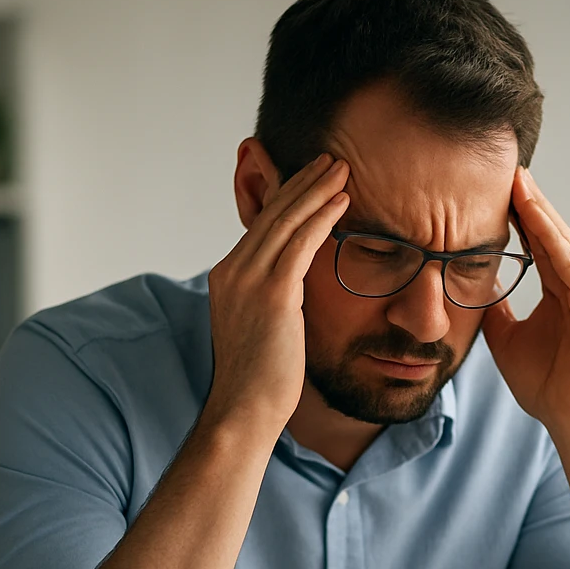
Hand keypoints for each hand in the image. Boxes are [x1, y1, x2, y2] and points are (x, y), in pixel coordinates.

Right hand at [202, 154, 348, 434]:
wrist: (244, 410)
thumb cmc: (259, 381)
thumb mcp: (261, 328)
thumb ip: (272, 300)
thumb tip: (294, 290)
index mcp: (227, 276)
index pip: (261, 224)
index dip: (288, 196)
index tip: (312, 177)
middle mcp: (232, 270)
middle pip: (272, 213)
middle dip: (303, 182)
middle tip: (331, 158)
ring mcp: (249, 280)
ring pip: (286, 221)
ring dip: (316, 190)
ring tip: (341, 168)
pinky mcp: (272, 293)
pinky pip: (300, 244)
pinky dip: (322, 218)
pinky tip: (342, 201)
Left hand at [482, 167, 569, 443]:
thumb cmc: (548, 387)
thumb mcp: (506, 339)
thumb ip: (495, 309)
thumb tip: (472, 286)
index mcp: (566, 289)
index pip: (540, 241)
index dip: (519, 213)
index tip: (493, 186)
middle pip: (552, 231)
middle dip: (528, 199)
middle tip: (505, 165)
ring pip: (559, 238)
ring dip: (538, 208)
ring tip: (516, 178)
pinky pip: (566, 260)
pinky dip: (548, 234)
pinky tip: (531, 211)